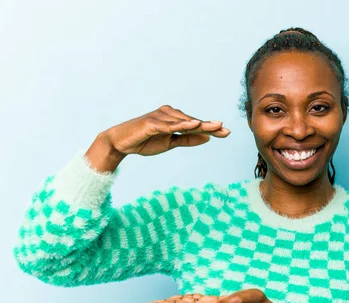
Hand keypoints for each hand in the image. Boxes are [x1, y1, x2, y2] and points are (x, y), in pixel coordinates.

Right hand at [100, 104, 230, 156]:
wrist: (122, 143)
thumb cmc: (145, 141)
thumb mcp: (170, 143)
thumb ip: (187, 140)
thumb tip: (207, 138)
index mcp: (175, 119)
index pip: (196, 125)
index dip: (211, 129)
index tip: (227, 132)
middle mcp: (169, 114)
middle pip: (193, 121)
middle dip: (209, 126)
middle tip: (225, 129)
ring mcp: (161, 117)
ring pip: (183, 122)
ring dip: (199, 125)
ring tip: (215, 127)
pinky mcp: (151, 123)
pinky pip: (169, 125)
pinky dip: (181, 124)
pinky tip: (193, 125)